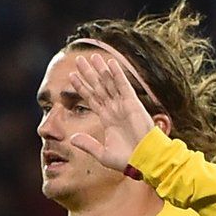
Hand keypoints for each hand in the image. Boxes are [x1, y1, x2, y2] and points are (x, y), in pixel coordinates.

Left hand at [65, 51, 160, 174]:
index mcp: (107, 119)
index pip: (91, 98)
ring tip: (92, 56)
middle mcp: (114, 109)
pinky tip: (110, 63)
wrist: (144, 160)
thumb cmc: (127, 159)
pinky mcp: (132, 103)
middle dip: (88, 73)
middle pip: (98, 87)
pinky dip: (116, 74)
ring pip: (108, 83)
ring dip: (100, 69)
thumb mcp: (102, 154)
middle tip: (78, 59)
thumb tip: (72, 139)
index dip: (82, 87)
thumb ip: (88, 144)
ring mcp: (123, 105)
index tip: (72, 76)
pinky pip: (123, 85)